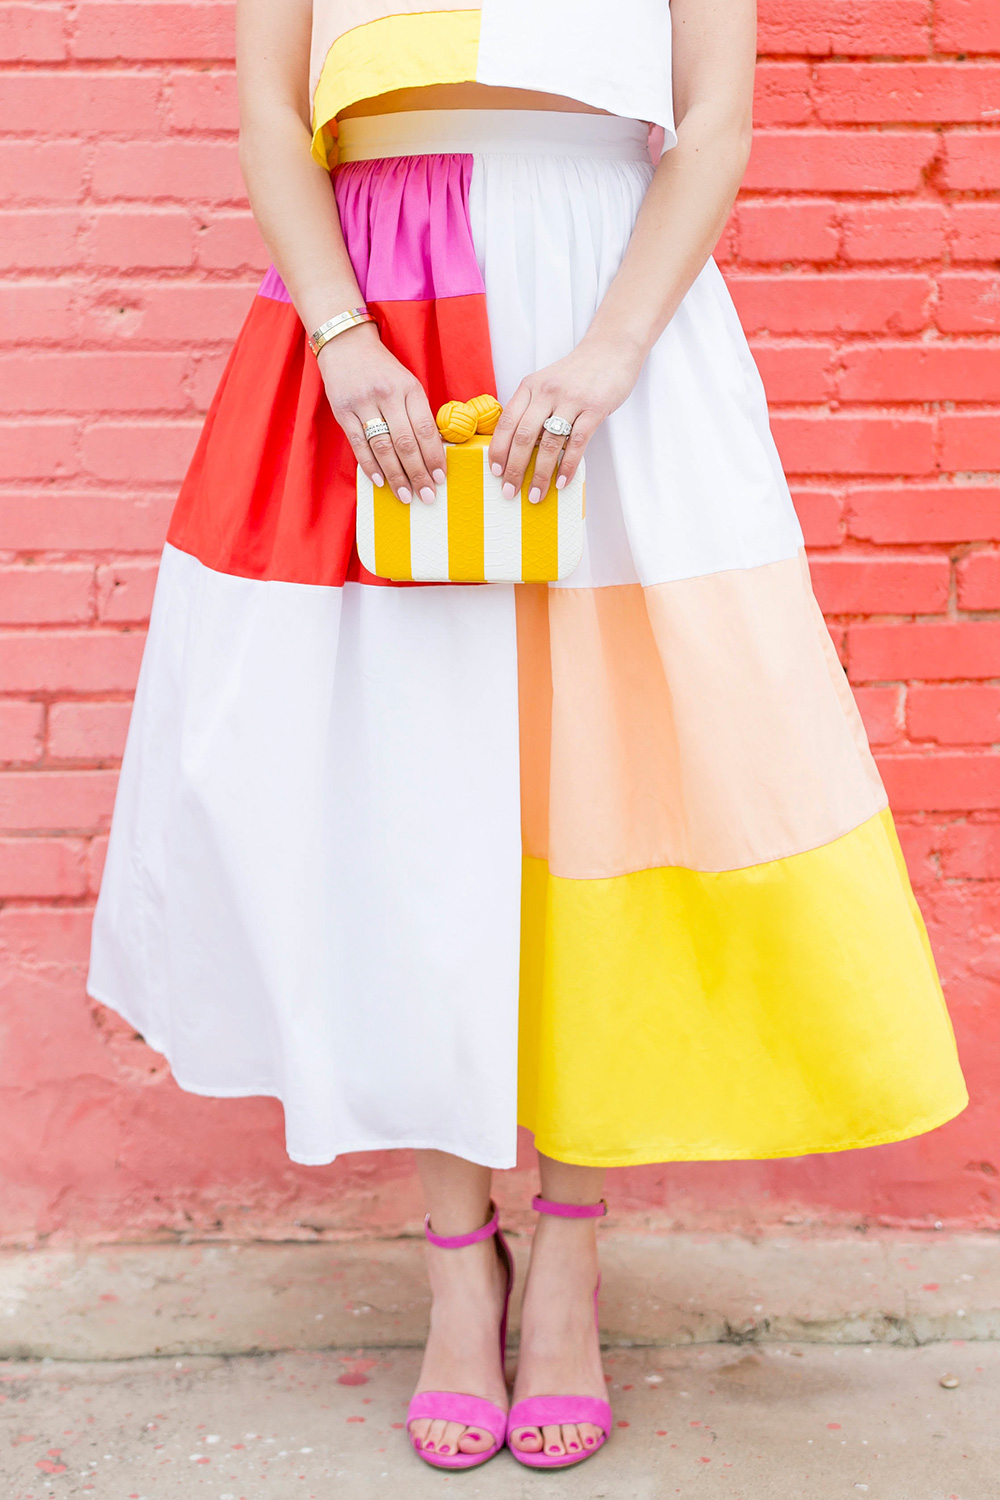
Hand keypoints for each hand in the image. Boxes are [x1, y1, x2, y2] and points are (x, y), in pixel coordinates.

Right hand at [318, 323, 445, 503]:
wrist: (346, 344)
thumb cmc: (382, 370)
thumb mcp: (406, 383)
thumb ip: (417, 414)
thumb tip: (431, 453)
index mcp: (409, 388)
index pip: (426, 429)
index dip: (434, 457)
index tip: (441, 478)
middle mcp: (387, 394)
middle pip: (406, 443)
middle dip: (418, 474)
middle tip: (427, 496)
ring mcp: (363, 403)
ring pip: (383, 447)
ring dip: (396, 476)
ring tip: (405, 496)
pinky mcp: (342, 410)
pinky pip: (359, 445)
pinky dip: (370, 466)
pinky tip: (381, 482)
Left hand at [488, 339, 642, 502]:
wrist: (611, 348)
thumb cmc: (578, 372)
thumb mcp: (546, 383)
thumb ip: (532, 408)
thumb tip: (518, 447)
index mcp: (530, 386)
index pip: (506, 422)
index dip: (498, 450)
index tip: (495, 472)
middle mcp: (546, 392)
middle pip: (523, 437)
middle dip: (514, 469)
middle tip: (510, 492)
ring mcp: (571, 400)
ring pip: (548, 444)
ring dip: (540, 474)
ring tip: (536, 495)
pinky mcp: (594, 408)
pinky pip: (577, 443)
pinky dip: (568, 466)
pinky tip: (562, 482)